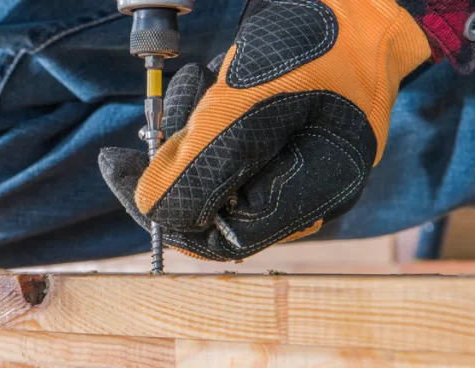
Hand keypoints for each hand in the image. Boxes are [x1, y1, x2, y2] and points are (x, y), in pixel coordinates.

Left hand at [100, 0, 431, 260]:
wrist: (355, 3)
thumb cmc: (317, 47)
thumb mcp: (249, 103)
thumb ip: (204, 162)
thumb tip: (151, 209)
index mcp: (311, 195)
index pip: (220, 238)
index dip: (163, 211)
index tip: (119, 169)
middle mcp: (301, 193)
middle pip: (210, 206)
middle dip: (174, 159)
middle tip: (153, 121)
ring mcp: (290, 166)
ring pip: (209, 170)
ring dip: (188, 126)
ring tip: (197, 80)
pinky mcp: (275, 140)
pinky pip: (222, 143)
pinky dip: (204, 112)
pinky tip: (209, 78)